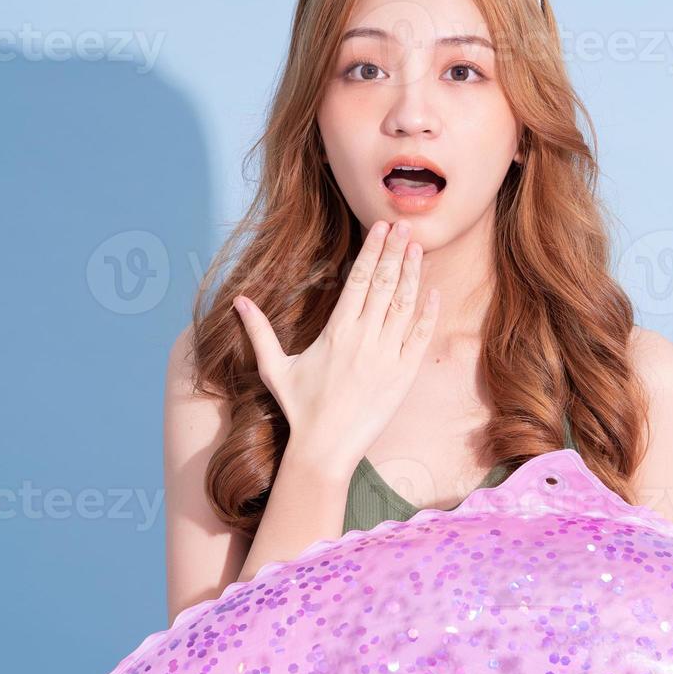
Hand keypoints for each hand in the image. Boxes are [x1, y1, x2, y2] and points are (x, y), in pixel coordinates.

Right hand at [231, 219, 438, 476]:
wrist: (326, 448)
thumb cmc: (299, 409)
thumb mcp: (274, 367)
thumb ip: (259, 331)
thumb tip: (239, 301)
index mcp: (337, 331)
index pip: (359, 280)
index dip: (372, 251)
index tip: (381, 228)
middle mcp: (365, 339)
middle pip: (384, 284)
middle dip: (395, 251)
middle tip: (405, 225)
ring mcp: (387, 356)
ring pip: (404, 305)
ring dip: (412, 274)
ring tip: (417, 247)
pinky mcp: (403, 375)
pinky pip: (419, 337)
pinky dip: (428, 314)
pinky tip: (433, 292)